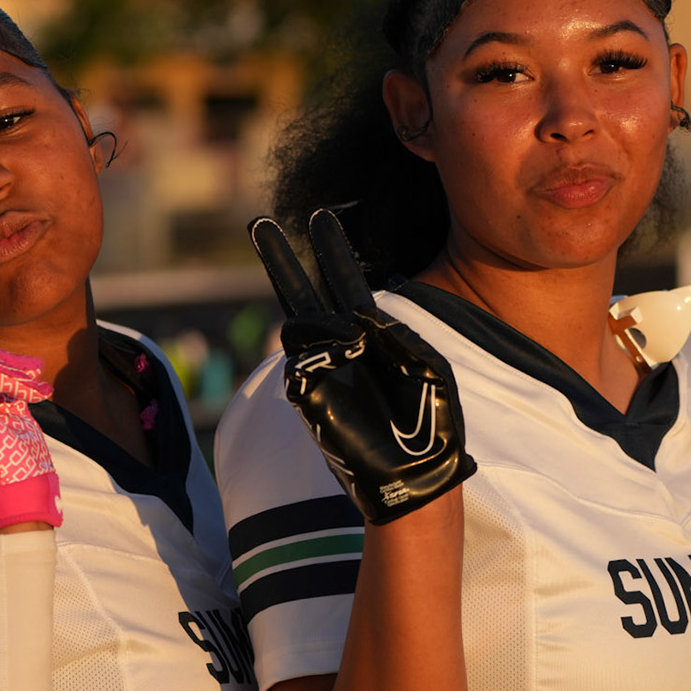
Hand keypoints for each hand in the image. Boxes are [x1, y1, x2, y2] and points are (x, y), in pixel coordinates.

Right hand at [250, 211, 474, 525]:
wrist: (416, 474)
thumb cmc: (432, 422)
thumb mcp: (426, 365)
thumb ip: (393, 335)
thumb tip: (353, 320)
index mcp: (374, 332)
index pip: (344, 279)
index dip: (331, 249)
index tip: (319, 216)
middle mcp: (342, 345)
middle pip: (303, 289)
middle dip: (281, 258)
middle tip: (259, 222)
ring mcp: (321, 368)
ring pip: (301, 326)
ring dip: (321, 325)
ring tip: (353, 346)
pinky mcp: (307, 396)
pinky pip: (300, 364)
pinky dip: (319, 357)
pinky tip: (345, 366)